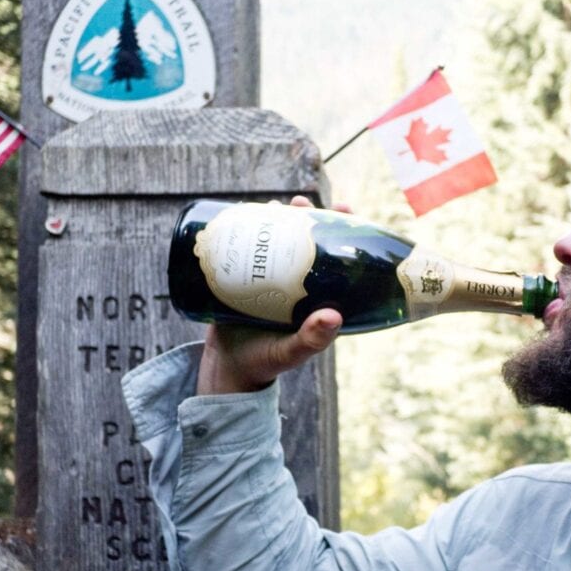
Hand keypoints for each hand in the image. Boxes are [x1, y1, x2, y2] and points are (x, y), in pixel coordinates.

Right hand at [195, 195, 349, 394]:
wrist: (227, 370)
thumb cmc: (265, 363)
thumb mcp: (290, 352)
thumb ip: (311, 339)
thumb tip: (333, 317)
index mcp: (315, 296)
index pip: (334, 257)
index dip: (341, 231)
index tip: (344, 208)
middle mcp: (294, 283)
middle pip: (302, 240)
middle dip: (303, 216)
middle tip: (299, 201)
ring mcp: (267, 279)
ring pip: (274, 241)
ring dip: (274, 219)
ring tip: (271, 205)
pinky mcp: (241, 280)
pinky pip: (246, 250)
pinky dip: (244, 231)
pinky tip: (240, 215)